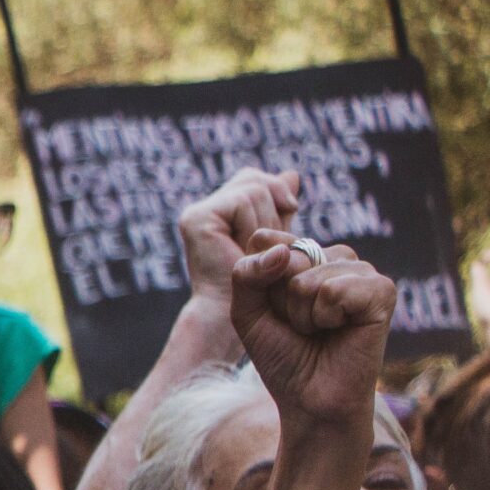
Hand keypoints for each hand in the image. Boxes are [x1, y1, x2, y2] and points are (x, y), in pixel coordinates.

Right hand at [177, 168, 300, 306]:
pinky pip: (242, 202)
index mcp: (217, 210)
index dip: (275, 195)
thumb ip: (279, 207)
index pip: (254, 179)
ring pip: (253, 190)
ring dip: (266, 222)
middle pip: (255, 180)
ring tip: (254, 251)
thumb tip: (292, 174)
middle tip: (266, 246)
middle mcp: (202, 208)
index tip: (283, 223)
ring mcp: (197, 213)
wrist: (234, 316)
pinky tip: (244, 248)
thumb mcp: (274, 238)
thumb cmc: (258, 286)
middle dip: (273, 210)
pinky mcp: (197, 219)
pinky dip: (253, 225)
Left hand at [230, 230, 393, 429]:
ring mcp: (362, 272)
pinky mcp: (382, 291)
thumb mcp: (247, 312)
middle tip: (300, 327)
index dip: (257, 282)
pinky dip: (326, 317)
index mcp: (306, 257)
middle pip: (286, 257)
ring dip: (302, 314)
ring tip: (320, 331)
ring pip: (308, 277)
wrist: (310, 399)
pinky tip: (340, 331)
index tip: (273, 311)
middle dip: (280, 301)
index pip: (264, 240)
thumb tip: (283, 251)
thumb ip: (246, 274)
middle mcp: (336, 258)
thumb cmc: (283, 356)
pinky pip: (335, 289)